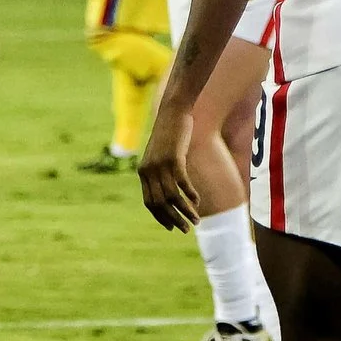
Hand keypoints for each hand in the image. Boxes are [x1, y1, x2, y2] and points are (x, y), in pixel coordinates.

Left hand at [137, 103, 202, 229]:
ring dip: (185, 211)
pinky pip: (182, 183)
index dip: (160, 217)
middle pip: (160, 203)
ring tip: (196, 220)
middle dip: (174, 219)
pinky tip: (197, 201)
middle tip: (186, 229)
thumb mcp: (161, 154)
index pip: (149, 203)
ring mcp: (160, 165)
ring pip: (172, 196)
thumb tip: (170, 190)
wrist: (172, 111)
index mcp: (143, 172)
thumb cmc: (169, 133)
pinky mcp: (174, 158)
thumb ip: (161, 171)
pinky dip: (190, 195)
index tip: (172, 227)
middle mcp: (149, 171)